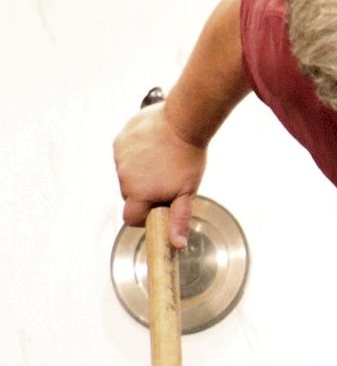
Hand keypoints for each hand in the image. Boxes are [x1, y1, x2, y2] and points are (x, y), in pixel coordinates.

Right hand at [113, 105, 206, 247]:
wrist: (182, 121)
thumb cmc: (188, 156)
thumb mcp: (187, 192)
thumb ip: (178, 219)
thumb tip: (176, 244)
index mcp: (138, 192)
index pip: (130, 217)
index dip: (143, 217)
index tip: (156, 209)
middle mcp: (123, 176)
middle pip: (130, 195)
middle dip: (144, 193)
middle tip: (166, 181)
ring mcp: (119, 157)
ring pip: (127, 174)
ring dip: (140, 173)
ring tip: (162, 162)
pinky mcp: (119, 141)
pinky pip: (125, 155)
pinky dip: (136, 155)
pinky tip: (153, 148)